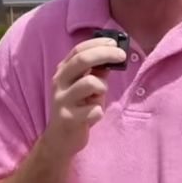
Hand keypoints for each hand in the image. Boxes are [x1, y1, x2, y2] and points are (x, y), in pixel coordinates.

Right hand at [41, 37, 125, 158]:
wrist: (60, 140)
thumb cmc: (78, 108)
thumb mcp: (87, 87)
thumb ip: (97, 71)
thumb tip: (114, 53)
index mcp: (63, 72)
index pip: (79, 50)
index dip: (98, 43)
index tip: (115, 43)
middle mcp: (59, 83)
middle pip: (82, 60)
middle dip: (105, 54)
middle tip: (122, 55)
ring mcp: (62, 100)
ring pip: (89, 83)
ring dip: (102, 87)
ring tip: (99, 96)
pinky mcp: (68, 118)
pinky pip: (93, 110)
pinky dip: (99, 111)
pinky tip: (94, 115)